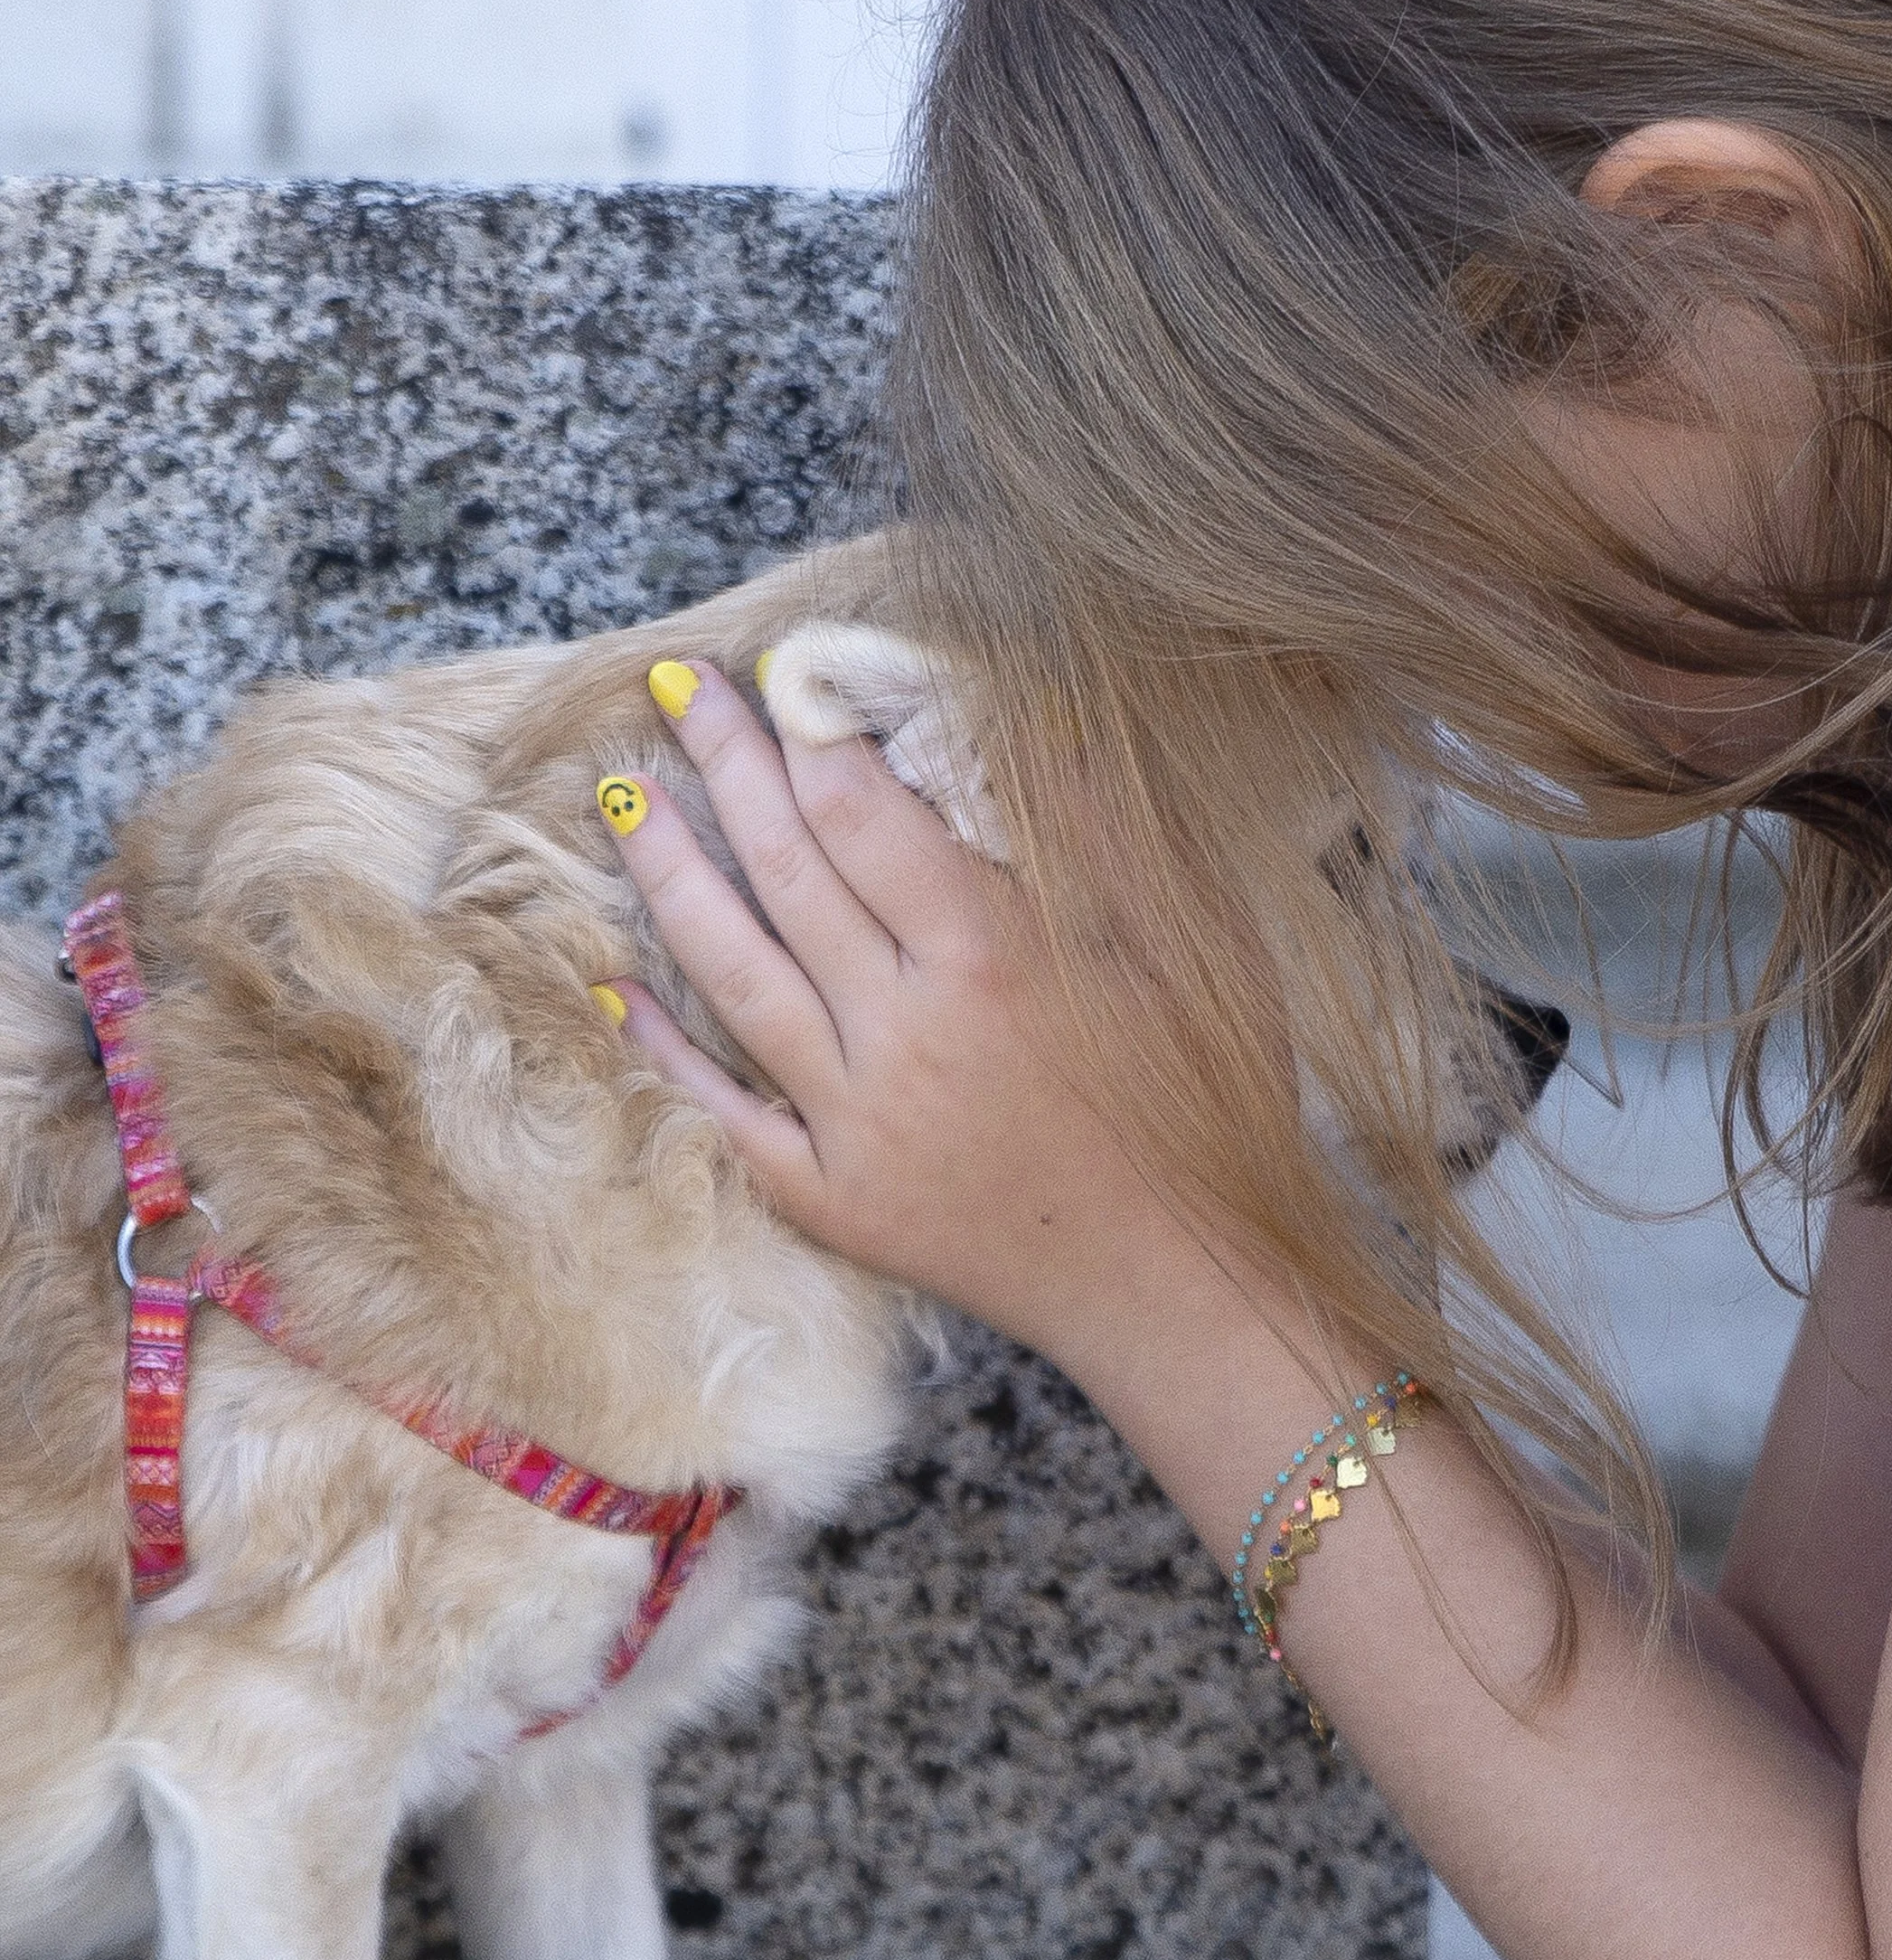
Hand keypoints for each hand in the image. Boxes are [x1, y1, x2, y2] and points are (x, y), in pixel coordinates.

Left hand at [599, 658, 1205, 1368]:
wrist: (1182, 1283)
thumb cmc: (1206, 1107)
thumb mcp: (1196, 950)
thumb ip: (1105, 834)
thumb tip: (1028, 717)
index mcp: (996, 956)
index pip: (862, 814)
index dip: (808, 733)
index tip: (778, 676)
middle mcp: (908, 1031)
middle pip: (787, 871)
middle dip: (725, 766)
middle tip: (678, 689)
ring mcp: (857, 1122)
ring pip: (735, 972)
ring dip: (668, 875)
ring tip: (624, 794)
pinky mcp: (834, 1199)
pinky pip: (726, 1110)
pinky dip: (667, 1047)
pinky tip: (618, 986)